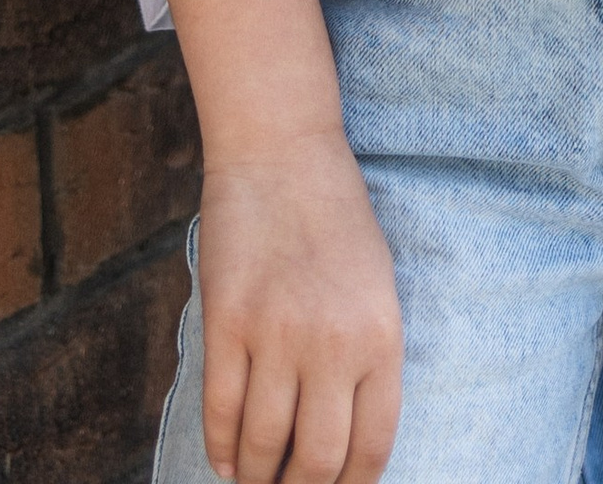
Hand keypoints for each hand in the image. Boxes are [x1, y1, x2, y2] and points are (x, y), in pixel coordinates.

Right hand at [196, 141, 403, 483]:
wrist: (283, 152)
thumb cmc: (336, 223)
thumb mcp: (377, 289)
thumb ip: (368, 361)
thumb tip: (345, 444)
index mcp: (382, 336)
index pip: (371, 448)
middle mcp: (333, 341)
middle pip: (316, 461)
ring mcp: (276, 332)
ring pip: (262, 444)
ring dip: (257, 479)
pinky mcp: (226, 320)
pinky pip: (221, 409)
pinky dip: (220, 448)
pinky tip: (226, 461)